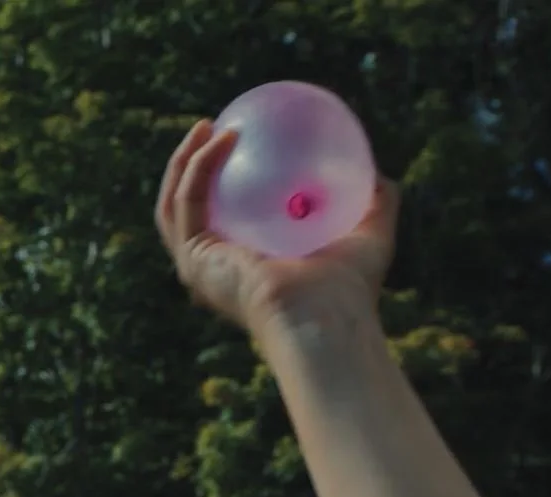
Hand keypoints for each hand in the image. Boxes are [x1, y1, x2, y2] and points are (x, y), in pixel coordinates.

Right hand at [157, 119, 399, 340]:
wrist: (324, 316)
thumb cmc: (349, 289)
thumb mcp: (370, 234)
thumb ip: (374, 203)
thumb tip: (378, 173)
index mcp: (245, 268)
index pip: (222, 222)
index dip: (222, 184)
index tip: (240, 144)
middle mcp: (214, 269)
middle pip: (185, 211)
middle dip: (188, 168)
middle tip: (213, 129)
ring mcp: (198, 265)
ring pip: (172, 204)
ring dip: (183, 160)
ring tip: (205, 126)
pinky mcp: (193, 257)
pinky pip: (188, 199)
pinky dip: (201, 165)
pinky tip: (224, 136)